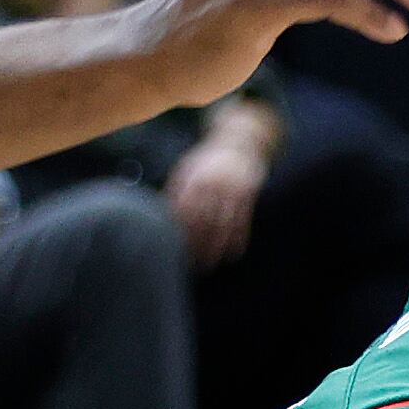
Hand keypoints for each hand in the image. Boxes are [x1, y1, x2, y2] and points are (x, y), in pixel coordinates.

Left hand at [161, 121, 269, 267]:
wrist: (240, 142)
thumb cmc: (207, 161)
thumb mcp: (187, 169)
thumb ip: (175, 191)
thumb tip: (160, 216)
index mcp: (195, 179)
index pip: (184, 212)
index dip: (179, 232)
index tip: (173, 250)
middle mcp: (215, 185)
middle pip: (203, 222)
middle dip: (195, 245)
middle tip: (188, 264)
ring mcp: (233, 191)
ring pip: (224, 226)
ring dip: (215, 249)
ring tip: (207, 266)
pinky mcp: (249, 196)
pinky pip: (243, 223)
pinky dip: (237, 241)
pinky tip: (231, 255)